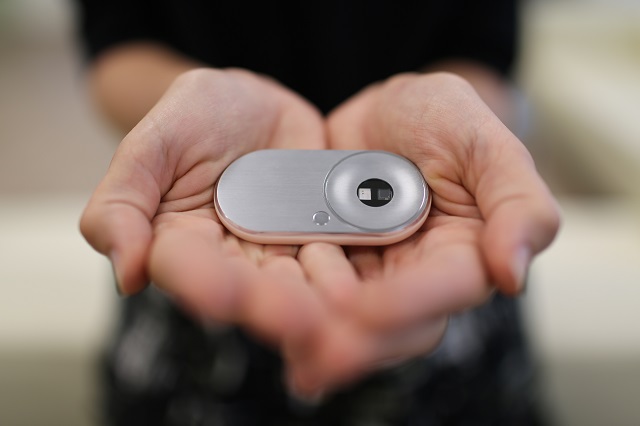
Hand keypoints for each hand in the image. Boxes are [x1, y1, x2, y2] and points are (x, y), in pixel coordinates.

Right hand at [80, 68, 328, 345]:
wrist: (256, 106)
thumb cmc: (196, 117)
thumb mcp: (153, 141)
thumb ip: (123, 201)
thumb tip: (126, 273)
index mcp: (178, 243)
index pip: (184, 269)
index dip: (202, 284)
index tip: (224, 299)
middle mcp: (229, 260)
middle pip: (250, 290)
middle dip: (274, 307)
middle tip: (302, 322)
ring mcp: (278, 254)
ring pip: (299, 286)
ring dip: (320, 304)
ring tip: (345, 314)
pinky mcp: (319, 241)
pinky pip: (337, 260)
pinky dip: (352, 273)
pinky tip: (372, 288)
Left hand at [283, 73, 560, 395]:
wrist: (383, 116)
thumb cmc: (442, 119)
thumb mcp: (483, 141)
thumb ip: (517, 200)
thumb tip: (515, 274)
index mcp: (468, 251)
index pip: (448, 288)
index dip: (409, 302)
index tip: (363, 311)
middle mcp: (422, 276)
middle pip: (398, 326)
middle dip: (359, 342)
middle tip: (316, 357)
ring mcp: (377, 277)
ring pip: (354, 323)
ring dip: (322, 338)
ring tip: (290, 353)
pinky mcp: (337, 268)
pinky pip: (317, 296)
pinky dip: (297, 312)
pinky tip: (269, 320)